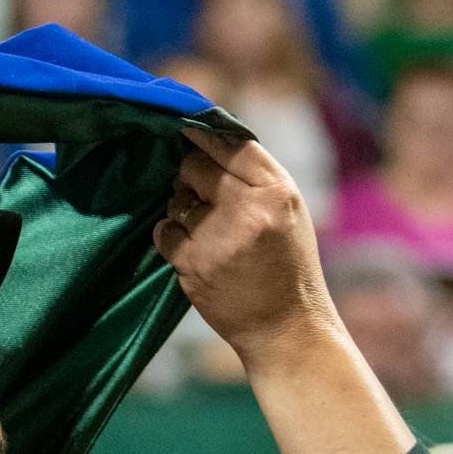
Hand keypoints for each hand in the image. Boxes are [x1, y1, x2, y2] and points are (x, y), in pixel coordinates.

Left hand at [152, 127, 342, 378]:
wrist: (285, 327)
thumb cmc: (287, 264)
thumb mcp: (288, 210)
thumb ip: (255, 175)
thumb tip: (203, 138)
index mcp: (278, 190)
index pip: (231, 144)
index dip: (202, 133)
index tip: (184, 126)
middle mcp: (248, 208)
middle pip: (194, 166)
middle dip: (192, 175)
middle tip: (204, 194)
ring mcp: (218, 237)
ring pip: (177, 200)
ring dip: (184, 210)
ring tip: (211, 232)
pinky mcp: (193, 264)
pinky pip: (164, 231)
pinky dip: (171, 237)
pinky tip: (194, 250)